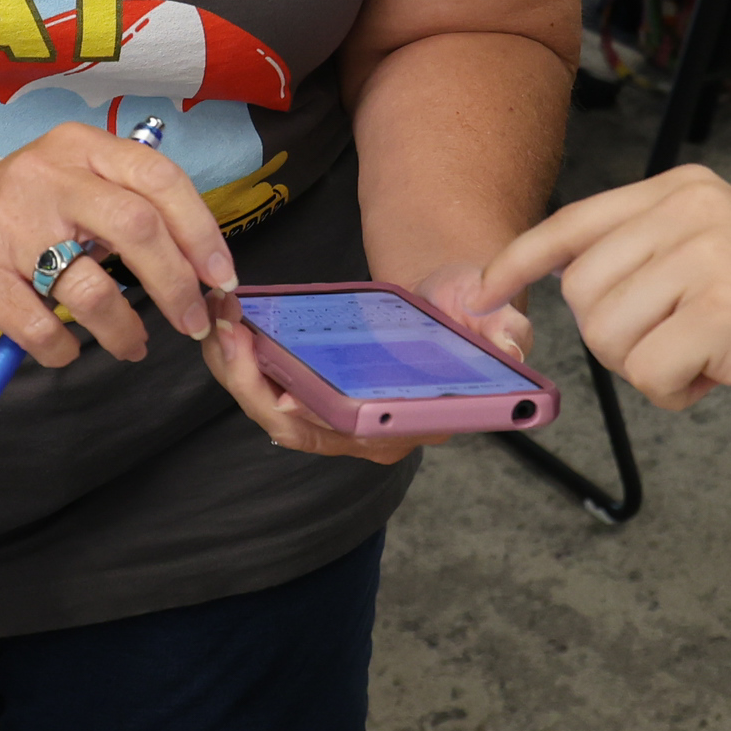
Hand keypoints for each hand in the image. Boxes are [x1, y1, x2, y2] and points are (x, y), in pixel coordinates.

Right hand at [0, 123, 233, 367]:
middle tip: (192, 322)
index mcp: (78, 146)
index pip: (159, 179)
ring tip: (132, 346)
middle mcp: (46, 175)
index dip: (201, 231)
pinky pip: (39, 326)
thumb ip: (124, 203)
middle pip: (137, 229)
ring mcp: (7, 223)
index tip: (222, 277)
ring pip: (91, 288)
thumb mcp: (66, 180)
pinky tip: (63, 350)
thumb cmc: (12, 212)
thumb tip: (198, 260)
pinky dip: (61, 350)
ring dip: (123, 331)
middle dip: (177, 286)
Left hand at [198, 261, 535, 465]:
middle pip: (298, 427)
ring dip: (238, 371)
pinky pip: (269, 391)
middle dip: (252, 385)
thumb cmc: (467, 305)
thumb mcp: (489, 307)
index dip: (310, 417)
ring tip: (220, 322)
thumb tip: (510, 344)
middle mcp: (371, 434)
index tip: (280, 388)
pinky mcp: (316, 397)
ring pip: (274, 410)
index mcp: (411, 422)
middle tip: (230, 335)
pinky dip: (243, 363)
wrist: (446, 295)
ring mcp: (339, 420)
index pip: (354, 436)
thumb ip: (502, 325)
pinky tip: (228, 326)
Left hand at [475, 165, 730, 443]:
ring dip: (652, 368)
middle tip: (684, 344)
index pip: (577, 222)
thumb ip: (645, 254)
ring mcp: (710, 256)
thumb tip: (553, 275)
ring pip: (610, 336)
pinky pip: (649, 372)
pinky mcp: (725, 312)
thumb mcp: (714, 257)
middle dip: (619, 340)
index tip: (482, 292)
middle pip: (583, 293)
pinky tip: (728, 375)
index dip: (520, 260)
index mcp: (685, 189)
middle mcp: (693, 209)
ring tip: (713, 354)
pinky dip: (678, 393)